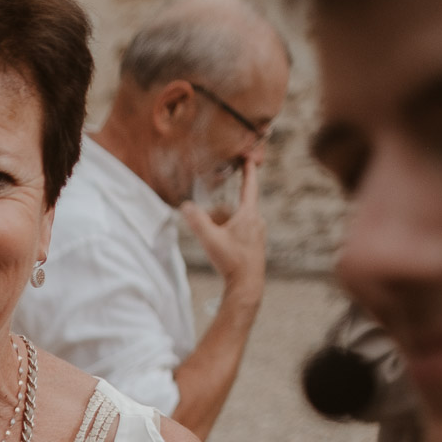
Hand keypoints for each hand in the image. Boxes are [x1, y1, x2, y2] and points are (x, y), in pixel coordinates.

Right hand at [180, 155, 266, 306]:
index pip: (249, 186)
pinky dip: (225, 234)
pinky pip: (237, 230)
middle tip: (207, 229)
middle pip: (232, 208)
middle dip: (217, 215)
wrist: (247, 284)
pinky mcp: (254, 242)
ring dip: (219, 227)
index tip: (249, 156)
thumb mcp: (210, 240)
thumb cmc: (231, 261)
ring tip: (212, 243)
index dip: (248, 170)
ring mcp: (257, 232)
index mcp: (249, 214)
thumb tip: (185, 206)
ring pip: (233, 220)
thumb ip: (196, 221)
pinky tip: (220, 248)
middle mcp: (256, 220)